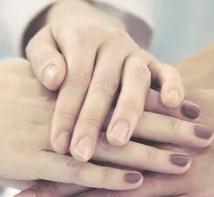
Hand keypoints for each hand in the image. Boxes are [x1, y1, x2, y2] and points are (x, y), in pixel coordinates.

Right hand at [0, 60, 212, 189]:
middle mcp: (62, 113)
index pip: (119, 100)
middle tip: (207, 134)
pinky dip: (107, 178)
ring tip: (186, 164)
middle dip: (168, 130)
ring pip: (108, 149)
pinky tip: (136, 183)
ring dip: (150, 157)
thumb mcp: (18, 82)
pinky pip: (75, 172)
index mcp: (65, 96)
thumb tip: (61, 91)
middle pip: (125, 122)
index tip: (188, 107)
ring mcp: (47, 137)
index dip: (155, 105)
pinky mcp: (28, 161)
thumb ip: (46, 91)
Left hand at [14, 90, 213, 196]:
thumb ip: (154, 119)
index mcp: (149, 133)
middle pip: (94, 171)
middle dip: (55, 187)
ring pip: (114, 195)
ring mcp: (175, 177)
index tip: (24, 166)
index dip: (58, 158)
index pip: (93, 146)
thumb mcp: (186, 112)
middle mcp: (154, 154)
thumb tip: (127, 115)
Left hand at [24, 0, 185, 157]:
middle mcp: (111, 43)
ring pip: (136, 81)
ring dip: (128, 112)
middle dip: (92, 122)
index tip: (59, 145)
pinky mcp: (154, 61)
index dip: (66, 113)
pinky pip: (168, 71)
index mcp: (82, 39)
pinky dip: (173, 85)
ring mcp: (135, 53)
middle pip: (103, 85)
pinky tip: (174, 105)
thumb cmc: (57, 48)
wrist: (85, 25)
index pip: (74, 80)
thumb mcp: (40, 45)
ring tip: (118, 141)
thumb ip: (42, 61)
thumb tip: (54, 80)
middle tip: (82, 153)